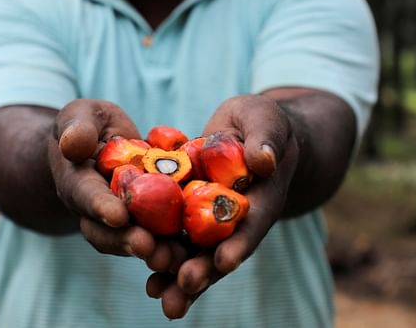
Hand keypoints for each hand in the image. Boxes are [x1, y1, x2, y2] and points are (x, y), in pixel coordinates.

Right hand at [50, 99, 189, 271]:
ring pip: (133, 241)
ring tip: (173, 258)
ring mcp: (121, 220)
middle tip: (148, 247)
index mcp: (77, 183)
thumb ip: (77, 128)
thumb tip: (73, 144)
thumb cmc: (88, 124)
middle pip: (107, 232)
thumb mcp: (80, 115)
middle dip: (127, 240)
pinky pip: (159, 237)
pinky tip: (195, 250)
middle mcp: (95, 210)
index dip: (101, 207)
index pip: (86, 197)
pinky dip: (175, 246)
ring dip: (153, 251)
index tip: (118, 216)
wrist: (101, 141)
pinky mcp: (147, 221)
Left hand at [147, 95, 299, 318]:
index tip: (224, 261)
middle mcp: (238, 217)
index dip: (239, 242)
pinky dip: (164, 259)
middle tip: (184, 286)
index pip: (253, 222)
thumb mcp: (265, 119)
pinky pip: (176, 239)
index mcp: (263, 196)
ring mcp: (213, 221)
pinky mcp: (190, 215)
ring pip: (197, 252)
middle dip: (204, 270)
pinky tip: (149, 283)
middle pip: (222, 248)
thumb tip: (263, 160)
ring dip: (179, 276)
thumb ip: (266, 138)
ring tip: (159, 295)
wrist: (245, 129)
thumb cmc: (261, 121)